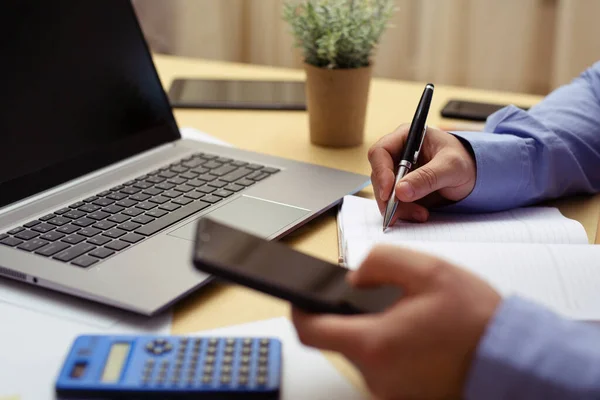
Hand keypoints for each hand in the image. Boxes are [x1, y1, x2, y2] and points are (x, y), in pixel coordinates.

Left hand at [292, 245, 500, 399]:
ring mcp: (390, 393)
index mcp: (375, 344)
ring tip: (411, 319)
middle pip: (339, 340)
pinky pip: (383, 369)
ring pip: (363, 354)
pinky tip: (417, 338)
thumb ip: (381, 262)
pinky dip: (391, 350)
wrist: (514, 361)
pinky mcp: (403, 399)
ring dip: (376, 332)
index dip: (299, 310)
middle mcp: (376, 377)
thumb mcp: (429, 270)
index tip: (300, 297)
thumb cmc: (476, 320)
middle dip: (353, 315)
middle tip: (384, 300)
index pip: (310, 331)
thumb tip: (354, 277)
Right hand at [368, 125, 475, 223]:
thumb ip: (428, 177)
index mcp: (406, 137)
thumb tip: (401, 191)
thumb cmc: (465, 161)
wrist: (475, 175)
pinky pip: (394, 203)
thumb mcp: (451, 167)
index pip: (381, 152)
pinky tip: (419, 214)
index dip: (380, 172)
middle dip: (389, 196)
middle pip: (379, 176)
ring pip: (384, 193)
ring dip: (398, 208)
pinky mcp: (403, 190)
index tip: (388, 192)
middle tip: (400, 212)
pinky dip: (403, 212)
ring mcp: (399, 173)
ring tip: (420, 215)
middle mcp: (397, 154)